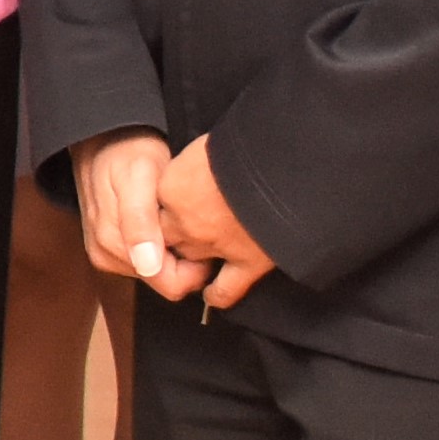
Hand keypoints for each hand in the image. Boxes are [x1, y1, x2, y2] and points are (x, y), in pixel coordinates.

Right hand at [71, 127, 180, 295]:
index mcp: (113, 243)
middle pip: (165, 281)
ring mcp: (106, 253)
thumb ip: (140, 222)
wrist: (103, 140)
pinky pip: (148, 263)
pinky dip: (162, 245)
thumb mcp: (138, 177)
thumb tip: (147, 265)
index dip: (194, 266)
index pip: (170, 284)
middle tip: (189, 220)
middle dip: (184, 257)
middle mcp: (106, 255)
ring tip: (174, 217)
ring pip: (158, 273)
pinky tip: (162, 220)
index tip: (200, 235)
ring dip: (173, 250)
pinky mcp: (109, 249)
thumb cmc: (126, 153)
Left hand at [150, 132, 275, 313]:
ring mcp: (216, 245)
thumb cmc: (249, 145)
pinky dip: (217, 294)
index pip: (152, 203)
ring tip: (198, 256)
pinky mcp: (248, 262)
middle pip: (166, 236)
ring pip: (190, 261)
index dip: (166, 201)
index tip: (178, 196)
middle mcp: (186, 221)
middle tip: (188, 225)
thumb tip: (205, 165)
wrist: (285, 167)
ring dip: (193, 258)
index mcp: (171, 187)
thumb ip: (197, 162)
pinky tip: (213, 295)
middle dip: (173, 233)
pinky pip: (225, 288)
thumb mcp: (210, 144)